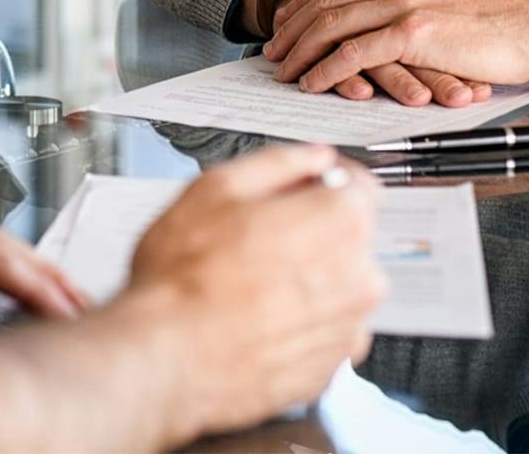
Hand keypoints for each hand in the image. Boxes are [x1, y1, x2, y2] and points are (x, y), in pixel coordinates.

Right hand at [117, 145, 385, 444]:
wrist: (168, 361)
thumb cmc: (185, 279)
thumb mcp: (218, 188)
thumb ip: (278, 163)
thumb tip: (310, 158)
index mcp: (338, 223)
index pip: (360, 185)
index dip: (324, 180)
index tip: (302, 186)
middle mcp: (358, 278)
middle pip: (348, 238)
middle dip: (312, 231)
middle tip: (257, 238)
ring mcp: (346, 330)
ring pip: (336, 287)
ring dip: (307, 280)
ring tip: (250, 284)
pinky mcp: (329, 370)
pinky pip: (323, 332)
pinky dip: (299, 324)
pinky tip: (256, 319)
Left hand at [263, 0, 528, 95]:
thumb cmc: (499, 24)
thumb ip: (411, 1)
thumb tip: (381, 20)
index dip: (305, 5)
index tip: (286, 25)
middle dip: (293, 28)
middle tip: (272, 53)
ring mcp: (406, 1)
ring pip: (333, 23)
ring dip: (302, 50)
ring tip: (284, 71)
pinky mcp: (415, 31)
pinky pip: (355, 51)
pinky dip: (327, 68)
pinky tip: (313, 82)